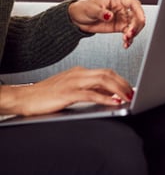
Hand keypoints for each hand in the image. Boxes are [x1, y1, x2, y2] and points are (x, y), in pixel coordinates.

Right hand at [0, 67, 134, 116]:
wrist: (22, 98)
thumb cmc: (46, 96)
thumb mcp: (71, 90)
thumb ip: (90, 90)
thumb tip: (111, 95)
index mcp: (80, 72)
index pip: (106, 72)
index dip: (121, 80)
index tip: (131, 88)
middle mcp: (78, 73)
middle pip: (108, 74)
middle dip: (123, 83)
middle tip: (133, 93)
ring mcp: (73, 82)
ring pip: (102, 81)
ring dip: (118, 89)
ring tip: (128, 97)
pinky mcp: (67, 93)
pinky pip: (90, 94)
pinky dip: (105, 98)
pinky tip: (113, 102)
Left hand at [68, 0, 145, 47]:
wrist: (77, 18)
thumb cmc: (84, 8)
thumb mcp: (91, 9)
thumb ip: (102, 13)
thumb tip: (110, 16)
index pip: (133, 4)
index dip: (139, 11)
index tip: (141, 20)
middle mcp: (121, 8)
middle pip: (136, 16)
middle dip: (136, 25)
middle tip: (130, 33)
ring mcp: (121, 18)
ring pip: (133, 25)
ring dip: (133, 33)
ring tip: (127, 39)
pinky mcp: (119, 26)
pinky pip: (127, 33)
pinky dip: (128, 39)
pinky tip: (126, 43)